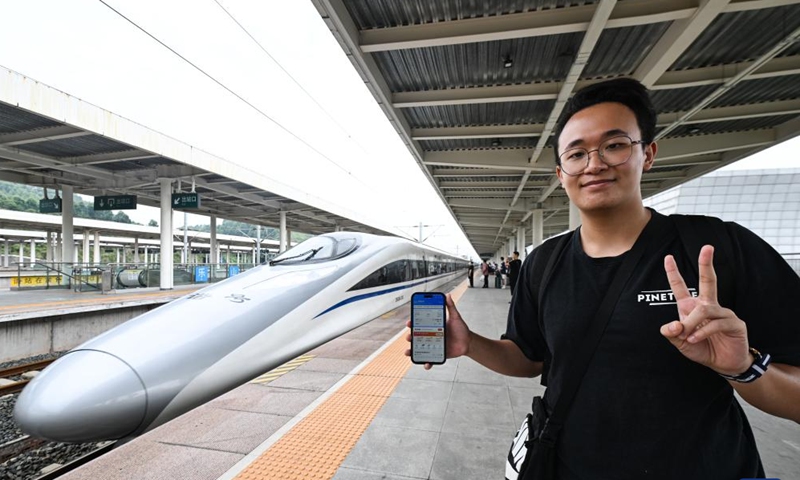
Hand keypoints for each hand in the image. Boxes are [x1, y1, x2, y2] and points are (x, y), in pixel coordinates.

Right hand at [405, 293, 470, 369]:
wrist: (468, 342)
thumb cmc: (461, 329)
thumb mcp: (455, 317)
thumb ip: (451, 307)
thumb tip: (447, 295)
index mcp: (432, 326)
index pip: (419, 324)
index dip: (412, 323)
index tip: (409, 323)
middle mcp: (430, 336)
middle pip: (416, 337)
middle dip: (409, 337)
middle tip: (409, 337)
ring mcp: (433, 346)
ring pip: (419, 349)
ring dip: (412, 351)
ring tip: (408, 352)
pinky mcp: (437, 354)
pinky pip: (430, 359)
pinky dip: (427, 363)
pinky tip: (426, 364)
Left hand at [659, 245, 751, 375]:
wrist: (723, 365)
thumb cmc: (702, 349)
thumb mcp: (680, 343)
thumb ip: (671, 334)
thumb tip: (672, 325)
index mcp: (692, 307)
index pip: (681, 287)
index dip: (674, 273)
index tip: (668, 258)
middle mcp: (708, 305)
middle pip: (709, 280)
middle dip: (706, 263)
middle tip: (707, 247)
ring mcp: (723, 313)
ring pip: (704, 309)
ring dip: (692, 323)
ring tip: (688, 336)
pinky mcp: (734, 323)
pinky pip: (716, 323)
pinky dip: (703, 331)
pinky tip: (695, 338)